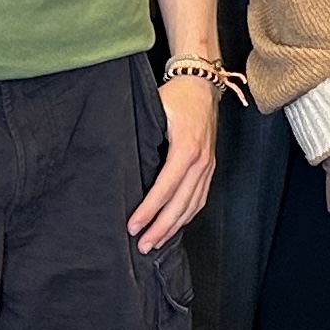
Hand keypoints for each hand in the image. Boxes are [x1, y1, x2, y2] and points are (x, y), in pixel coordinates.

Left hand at [131, 74, 219, 252]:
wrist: (201, 84)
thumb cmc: (176, 96)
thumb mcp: (155, 111)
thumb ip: (141, 136)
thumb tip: (119, 161)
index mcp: (186, 149)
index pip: (165, 188)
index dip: (149, 210)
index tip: (133, 226)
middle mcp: (201, 161)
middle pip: (181, 204)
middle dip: (161, 228)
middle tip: (142, 246)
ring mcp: (208, 165)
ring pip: (192, 205)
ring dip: (174, 227)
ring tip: (155, 242)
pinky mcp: (210, 167)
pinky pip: (200, 198)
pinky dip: (188, 216)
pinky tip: (175, 226)